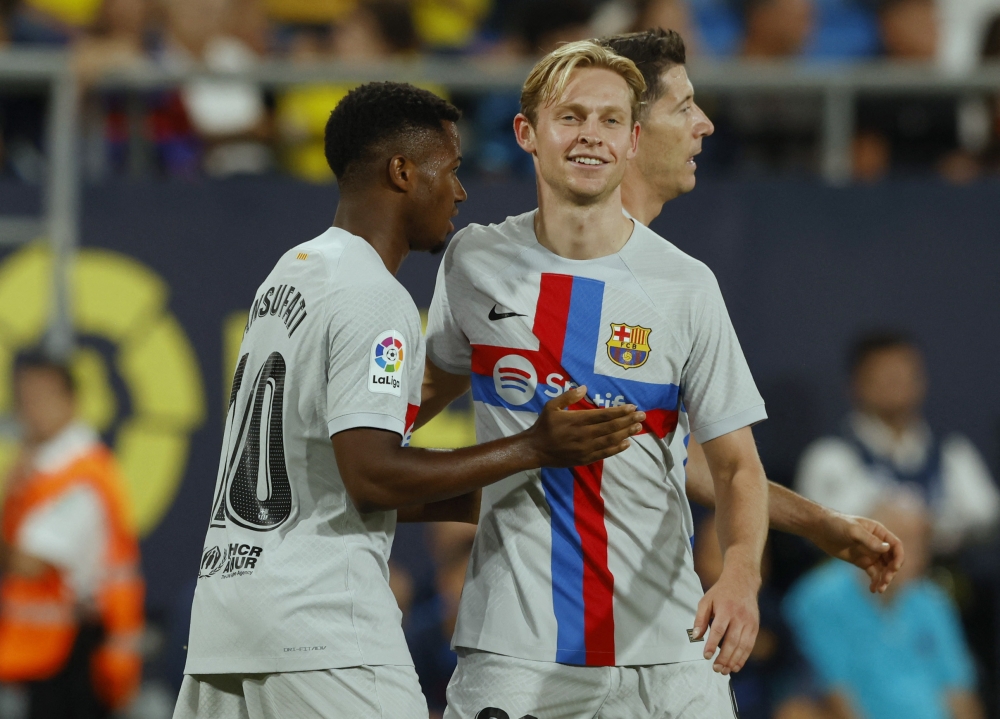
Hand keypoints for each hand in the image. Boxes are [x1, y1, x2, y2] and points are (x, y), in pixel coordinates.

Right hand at [525, 386, 643, 466]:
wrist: (536, 449)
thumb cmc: (544, 426)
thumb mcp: (552, 406)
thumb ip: (568, 397)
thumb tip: (584, 387)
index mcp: (578, 420)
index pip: (604, 415)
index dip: (620, 411)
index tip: (632, 407)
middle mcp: (585, 434)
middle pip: (612, 427)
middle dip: (628, 421)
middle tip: (642, 416)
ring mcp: (586, 448)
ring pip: (611, 440)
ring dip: (627, 433)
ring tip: (638, 427)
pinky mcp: (586, 458)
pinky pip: (605, 453)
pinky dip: (617, 448)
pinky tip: (627, 443)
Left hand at [691, 564, 759, 674]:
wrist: (743, 582)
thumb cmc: (721, 592)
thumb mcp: (706, 600)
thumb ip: (700, 618)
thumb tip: (696, 636)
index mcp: (725, 609)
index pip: (719, 630)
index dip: (713, 644)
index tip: (707, 656)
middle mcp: (739, 617)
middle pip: (732, 641)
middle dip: (724, 657)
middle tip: (716, 668)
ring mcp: (749, 622)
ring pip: (743, 645)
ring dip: (734, 660)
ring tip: (725, 671)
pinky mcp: (755, 627)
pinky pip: (750, 645)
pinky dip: (744, 657)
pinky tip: (736, 666)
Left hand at [810, 512, 904, 592]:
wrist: (818, 529)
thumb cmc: (836, 524)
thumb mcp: (853, 530)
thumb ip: (869, 540)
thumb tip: (887, 548)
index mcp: (878, 532)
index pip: (896, 545)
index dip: (898, 557)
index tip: (894, 568)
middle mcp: (877, 543)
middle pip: (892, 560)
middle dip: (891, 571)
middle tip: (885, 581)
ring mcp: (870, 553)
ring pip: (884, 569)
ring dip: (884, 579)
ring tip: (879, 589)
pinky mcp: (861, 562)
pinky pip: (873, 573)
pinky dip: (875, 581)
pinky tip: (872, 590)